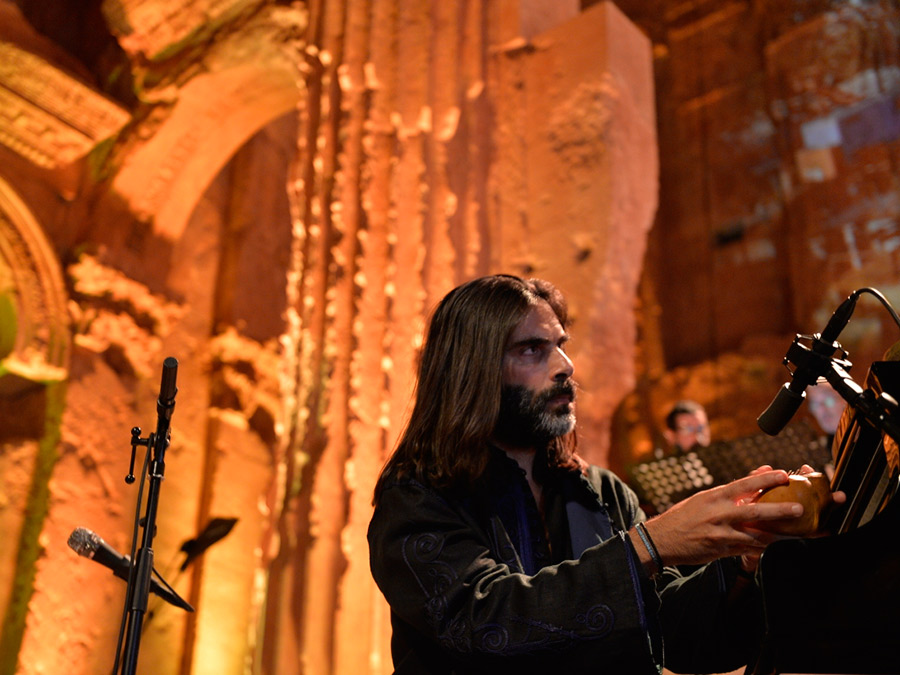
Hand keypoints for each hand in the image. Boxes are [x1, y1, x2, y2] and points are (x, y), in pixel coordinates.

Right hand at [639, 469, 801, 567]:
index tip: (783, 475)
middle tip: (799, 509)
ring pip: (755, 535)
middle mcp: (718, 514)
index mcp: (714, 497)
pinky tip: (771, 545)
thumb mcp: (704, 498)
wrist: (661, 540)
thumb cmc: (683, 516)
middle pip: (755, 511)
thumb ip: (732, 490)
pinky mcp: (721, 550)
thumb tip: (759, 473)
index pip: (744, 484)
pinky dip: (760, 547)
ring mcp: (720, 534)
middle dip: (779, 510)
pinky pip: (747, 549)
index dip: (766, 479)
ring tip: (792, 533)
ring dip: (775, 534)